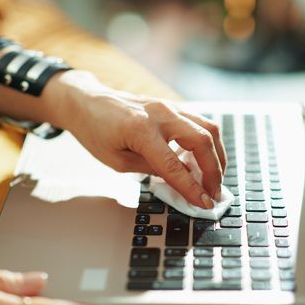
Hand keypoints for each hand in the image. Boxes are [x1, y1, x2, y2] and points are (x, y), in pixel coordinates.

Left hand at [49, 71, 226, 208]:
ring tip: (215, 176)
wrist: (86, 101)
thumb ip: (151, 169)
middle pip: (202, 141)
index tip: (205, 203)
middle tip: (214, 192)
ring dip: (217, 154)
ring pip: (208, 127)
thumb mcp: (117, 161)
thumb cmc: (95, 131)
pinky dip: (207, 141)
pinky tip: (205, 157)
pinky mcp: (171, 105)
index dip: (192, 188)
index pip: (174, 166)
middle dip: (214, 170)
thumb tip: (180, 180)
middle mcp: (160, 114)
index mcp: (141, 130)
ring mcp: (168, 105)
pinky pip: (199, 121)